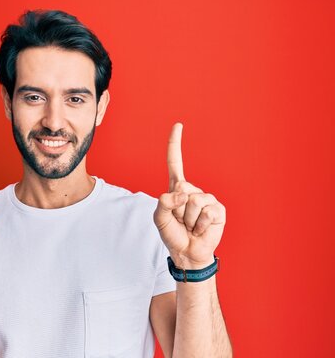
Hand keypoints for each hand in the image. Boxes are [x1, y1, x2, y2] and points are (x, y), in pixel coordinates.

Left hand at [153, 123, 225, 268]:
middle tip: (179, 221)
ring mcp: (207, 199)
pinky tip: (200, 229)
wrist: (187, 252)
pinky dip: (199, 224)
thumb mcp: (159, 218)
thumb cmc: (172, 234)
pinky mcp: (218, 210)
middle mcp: (192, 190)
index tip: (178, 125)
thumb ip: (164, 203)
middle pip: (181, 188)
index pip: (176, 162)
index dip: (176, 144)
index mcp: (177, 188)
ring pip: (193, 201)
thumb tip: (182, 194)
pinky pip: (206, 212)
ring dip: (187, 219)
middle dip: (176, 209)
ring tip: (190, 226)